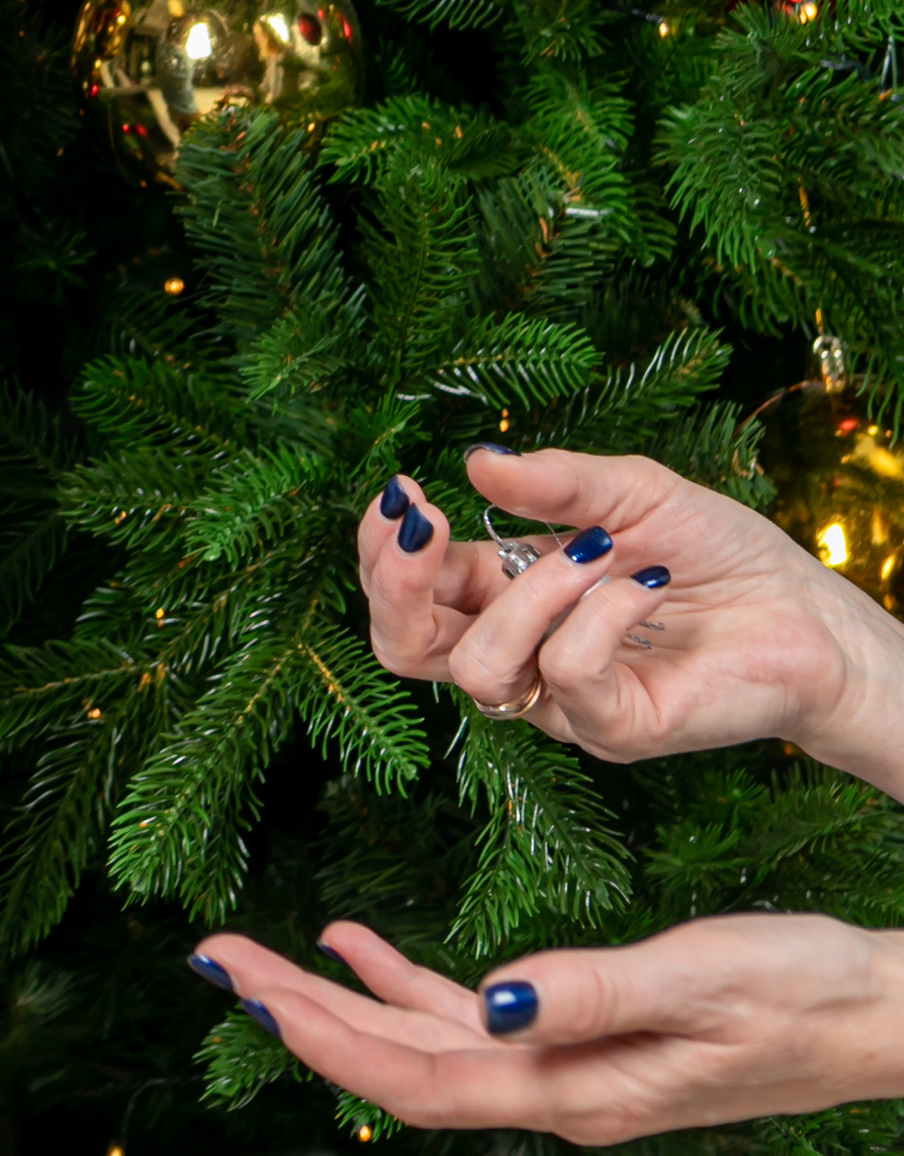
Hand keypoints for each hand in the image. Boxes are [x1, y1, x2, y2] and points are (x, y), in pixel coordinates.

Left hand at [189, 912, 903, 1138]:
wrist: (872, 1014)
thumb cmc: (798, 991)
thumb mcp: (698, 981)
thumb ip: (591, 996)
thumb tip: (489, 1006)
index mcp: (571, 1088)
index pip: (418, 1076)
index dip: (326, 1037)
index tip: (247, 990)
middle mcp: (554, 1091)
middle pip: (397, 1065)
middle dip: (299, 1012)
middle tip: (212, 960)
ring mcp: (563, 1067)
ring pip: (418, 1042)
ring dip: (336, 1000)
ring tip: (258, 956)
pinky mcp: (579, 1034)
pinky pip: (461, 1020)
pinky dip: (400, 983)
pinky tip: (358, 944)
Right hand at [361, 442, 903, 793]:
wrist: (804, 611)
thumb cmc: (718, 552)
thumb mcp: (628, 491)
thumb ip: (552, 483)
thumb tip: (474, 463)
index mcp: (506, 592)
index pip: (410, 593)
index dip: (385, 550)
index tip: (404, 493)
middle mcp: (524, 651)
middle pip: (406, 648)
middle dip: (397, 585)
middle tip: (426, 525)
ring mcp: (565, 700)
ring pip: (483, 666)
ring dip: (530, 593)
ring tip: (595, 553)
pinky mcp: (617, 727)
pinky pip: (569, 675)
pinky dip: (600, 614)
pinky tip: (644, 584)